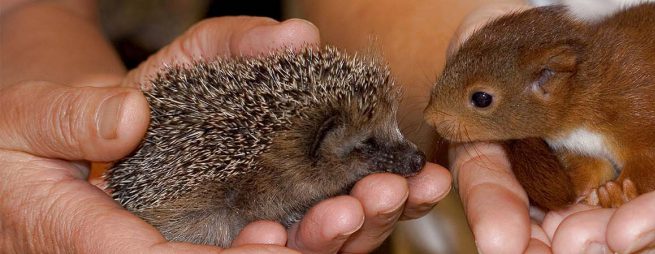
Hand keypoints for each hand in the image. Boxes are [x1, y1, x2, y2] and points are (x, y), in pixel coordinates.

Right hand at [1, 11, 450, 252]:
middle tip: (356, 208)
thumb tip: (130, 115)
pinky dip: (354, 207)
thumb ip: (71, 117)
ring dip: (347, 229)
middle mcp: (167, 251)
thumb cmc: (27, 139)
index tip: (274, 242)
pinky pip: (300, 225)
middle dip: (308, 246)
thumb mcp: (31, 117)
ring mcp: (209, 237)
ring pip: (286, 250)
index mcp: (105, 245)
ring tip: (393, 191)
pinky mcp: (239, 219)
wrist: (44, 147)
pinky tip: (401, 184)